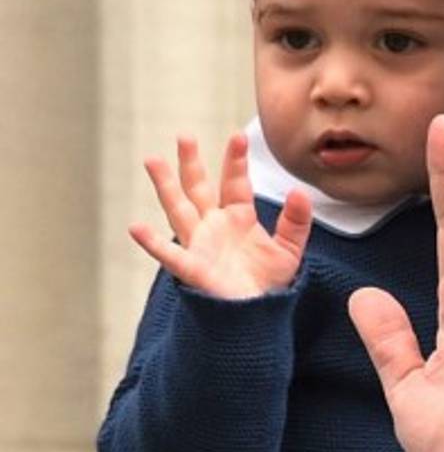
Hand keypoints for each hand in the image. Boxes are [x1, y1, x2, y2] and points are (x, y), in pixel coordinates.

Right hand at [130, 133, 311, 298]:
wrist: (259, 315)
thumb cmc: (268, 282)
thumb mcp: (290, 249)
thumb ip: (296, 221)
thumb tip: (299, 192)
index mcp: (238, 218)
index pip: (235, 183)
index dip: (236, 161)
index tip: (239, 136)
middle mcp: (214, 226)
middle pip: (199, 188)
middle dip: (192, 163)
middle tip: (185, 136)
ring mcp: (200, 245)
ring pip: (178, 209)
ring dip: (165, 186)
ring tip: (152, 160)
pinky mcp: (192, 268)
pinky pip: (169, 254)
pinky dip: (152, 242)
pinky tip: (136, 227)